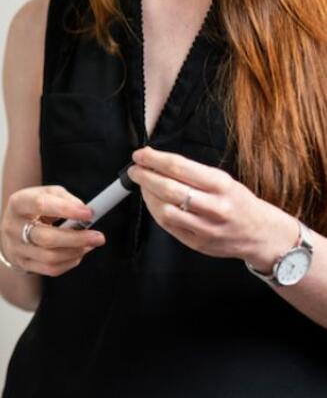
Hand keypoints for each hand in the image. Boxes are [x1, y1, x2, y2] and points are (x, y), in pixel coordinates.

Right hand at [0, 185, 104, 276]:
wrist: (12, 228)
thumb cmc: (34, 208)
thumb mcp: (46, 194)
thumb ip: (65, 199)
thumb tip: (84, 212)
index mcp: (18, 203)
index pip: (40, 205)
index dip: (66, 209)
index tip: (89, 213)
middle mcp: (12, 227)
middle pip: (46, 238)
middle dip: (76, 239)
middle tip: (98, 237)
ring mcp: (16, 248)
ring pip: (50, 257)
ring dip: (76, 252)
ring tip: (89, 244)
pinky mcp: (23, 264)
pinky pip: (50, 269)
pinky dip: (70, 262)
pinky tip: (78, 253)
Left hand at [128, 146, 296, 269]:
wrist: (261, 234)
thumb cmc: (238, 202)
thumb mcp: (224, 180)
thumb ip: (193, 173)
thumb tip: (158, 162)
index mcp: (221, 185)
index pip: (179, 168)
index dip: (154, 159)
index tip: (140, 155)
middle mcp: (215, 207)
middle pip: (168, 188)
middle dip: (145, 176)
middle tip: (135, 170)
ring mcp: (206, 228)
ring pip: (165, 210)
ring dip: (147, 195)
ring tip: (143, 186)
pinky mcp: (197, 243)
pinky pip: (167, 226)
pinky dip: (155, 211)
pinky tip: (152, 202)